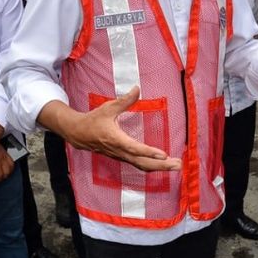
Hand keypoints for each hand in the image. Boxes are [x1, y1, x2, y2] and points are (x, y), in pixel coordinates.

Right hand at [62, 87, 181, 171]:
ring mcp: (122, 156)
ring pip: (142, 166)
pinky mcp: (123, 157)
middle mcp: (120, 151)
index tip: (164, 155)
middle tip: (178, 165)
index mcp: (116, 140)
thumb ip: (124, 100)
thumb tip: (137, 89)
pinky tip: (163, 165)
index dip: (149, 152)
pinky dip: (152, 166)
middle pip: (143, 162)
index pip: (135, 149)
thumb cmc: (94, 120)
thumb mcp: (108, 108)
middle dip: (161, 165)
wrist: (79, 134)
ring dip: (159, 168)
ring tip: (176, 166)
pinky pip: (139, 165)